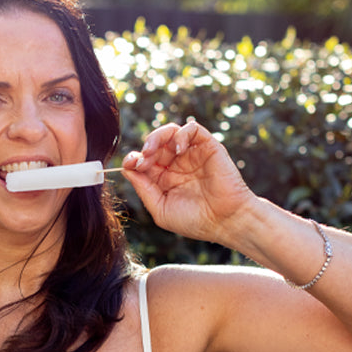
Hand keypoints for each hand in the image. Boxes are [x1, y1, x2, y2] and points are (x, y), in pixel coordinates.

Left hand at [122, 121, 255, 245]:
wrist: (225, 222)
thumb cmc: (194, 221)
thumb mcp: (160, 209)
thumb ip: (144, 189)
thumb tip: (126, 169)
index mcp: (164, 179)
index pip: (144, 161)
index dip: (134, 159)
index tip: (130, 164)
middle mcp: (177, 164)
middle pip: (155, 144)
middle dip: (145, 148)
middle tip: (142, 159)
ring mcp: (192, 154)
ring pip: (171, 132)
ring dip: (157, 137)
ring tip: (152, 150)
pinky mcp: (208, 146)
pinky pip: (192, 128)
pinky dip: (181, 134)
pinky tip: (178, 150)